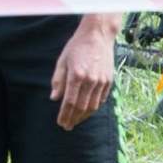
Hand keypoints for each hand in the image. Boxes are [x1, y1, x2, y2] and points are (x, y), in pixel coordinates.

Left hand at [50, 14, 116, 129]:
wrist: (98, 36)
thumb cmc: (76, 47)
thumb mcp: (62, 61)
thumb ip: (58, 81)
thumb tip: (54, 99)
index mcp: (76, 75)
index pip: (69, 102)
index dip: (65, 115)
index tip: (61, 123)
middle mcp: (90, 80)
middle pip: (81, 106)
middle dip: (73, 119)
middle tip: (67, 126)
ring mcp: (101, 81)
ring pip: (93, 105)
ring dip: (84, 116)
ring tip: (76, 121)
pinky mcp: (109, 81)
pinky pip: (101, 99)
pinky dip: (94, 108)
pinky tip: (87, 111)